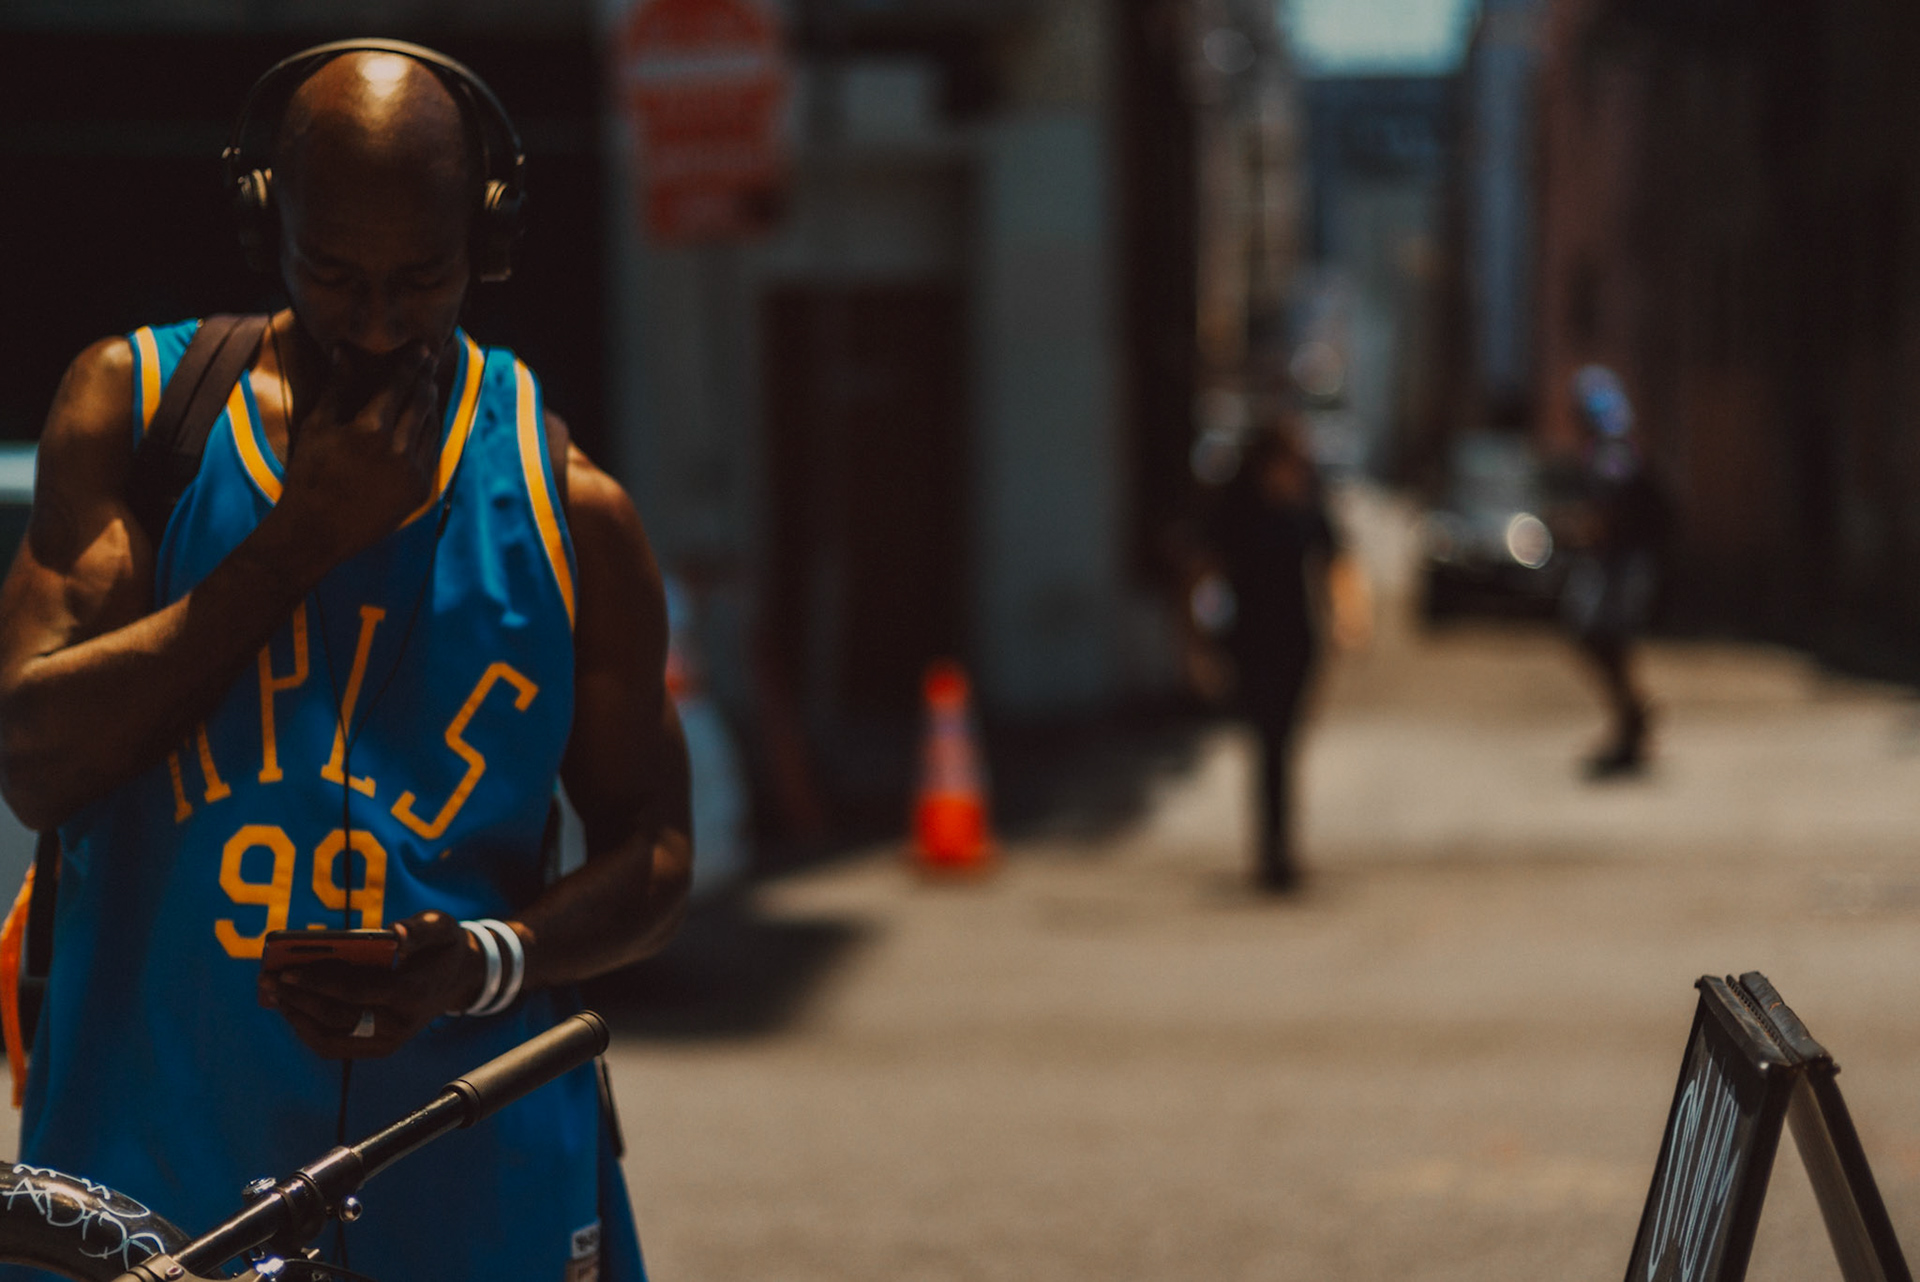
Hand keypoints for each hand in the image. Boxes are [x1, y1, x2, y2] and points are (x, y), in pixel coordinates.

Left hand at [257, 910, 482, 1059]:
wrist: (455, 978)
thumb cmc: (441, 947)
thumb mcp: (441, 927)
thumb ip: (418, 930)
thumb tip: (392, 935)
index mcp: (414, 992)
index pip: (357, 992)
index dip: (319, 982)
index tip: (286, 970)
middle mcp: (399, 1025)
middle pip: (337, 1018)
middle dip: (298, 998)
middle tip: (267, 980)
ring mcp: (387, 1042)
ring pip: (330, 1039)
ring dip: (296, 1018)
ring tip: (273, 994)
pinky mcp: (377, 1048)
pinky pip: (333, 1046)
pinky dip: (307, 1029)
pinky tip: (291, 1008)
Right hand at [274, 342, 443, 570]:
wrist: (317, 532)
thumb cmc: (309, 476)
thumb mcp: (317, 428)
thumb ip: (337, 388)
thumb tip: (344, 351)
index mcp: (370, 430)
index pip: (398, 386)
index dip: (412, 364)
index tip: (423, 347)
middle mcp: (398, 450)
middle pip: (420, 404)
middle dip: (426, 379)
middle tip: (432, 359)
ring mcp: (412, 473)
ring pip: (430, 427)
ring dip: (430, 404)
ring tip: (428, 386)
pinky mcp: (419, 492)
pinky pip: (430, 453)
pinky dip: (430, 432)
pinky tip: (426, 421)